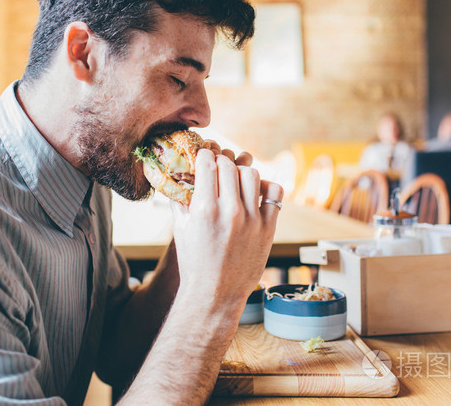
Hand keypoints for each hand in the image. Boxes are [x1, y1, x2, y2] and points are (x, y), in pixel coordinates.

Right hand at [171, 149, 282, 309]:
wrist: (215, 294)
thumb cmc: (194, 263)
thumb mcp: (180, 229)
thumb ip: (178, 202)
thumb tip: (176, 179)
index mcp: (205, 209)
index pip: (208, 163)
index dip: (205, 155)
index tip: (204, 156)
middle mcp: (230, 211)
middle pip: (229, 165)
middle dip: (221, 160)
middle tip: (218, 166)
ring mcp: (251, 219)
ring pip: (252, 174)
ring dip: (242, 171)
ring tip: (236, 179)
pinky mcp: (268, 228)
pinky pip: (275, 193)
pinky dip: (267, 186)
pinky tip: (257, 192)